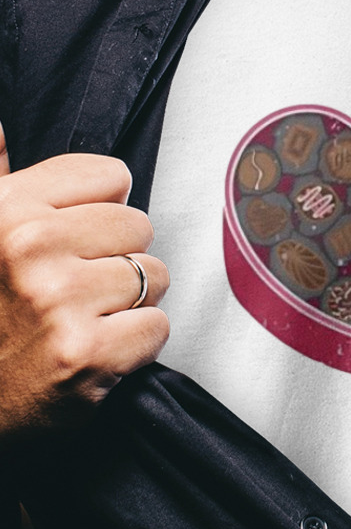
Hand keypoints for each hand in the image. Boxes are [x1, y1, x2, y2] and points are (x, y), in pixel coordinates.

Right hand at [0, 123, 168, 443]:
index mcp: (5, 209)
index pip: (111, 175)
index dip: (103, 210)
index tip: (79, 237)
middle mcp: (29, 246)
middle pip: (139, 226)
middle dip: (120, 258)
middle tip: (80, 289)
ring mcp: (58, 300)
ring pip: (154, 276)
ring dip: (132, 302)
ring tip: (87, 319)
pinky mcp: (86, 353)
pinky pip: (157, 326)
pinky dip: (138, 343)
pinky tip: (98, 349)